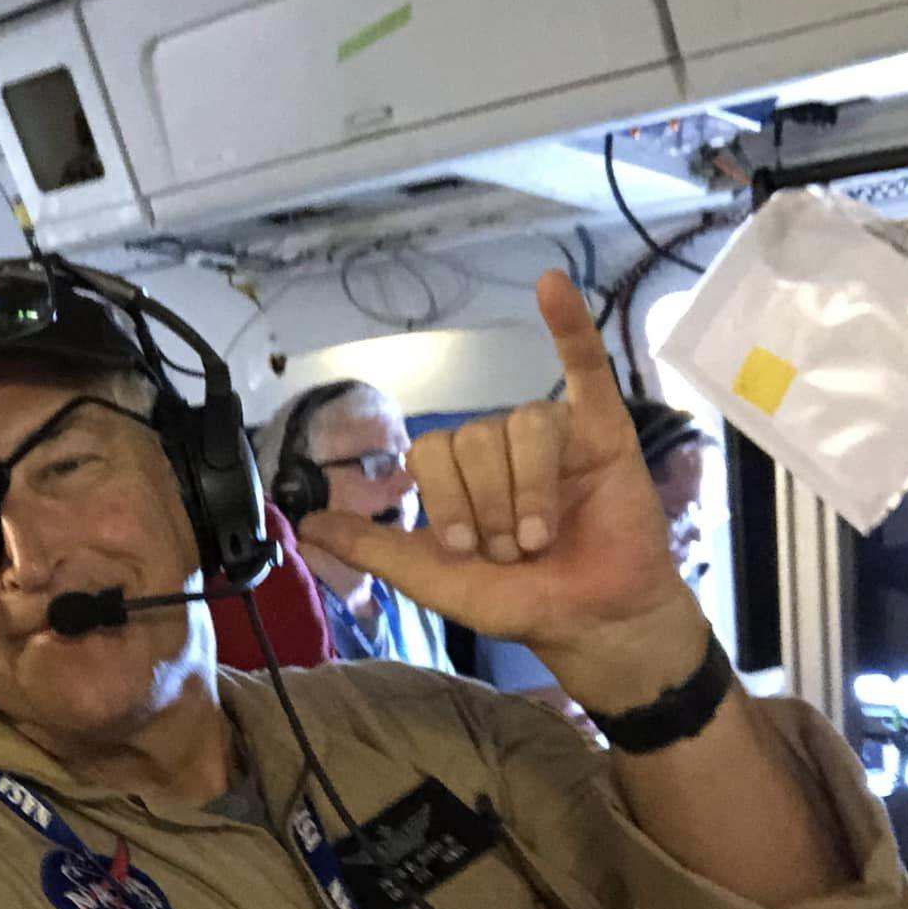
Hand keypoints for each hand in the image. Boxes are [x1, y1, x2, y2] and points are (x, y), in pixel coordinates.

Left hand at [297, 272, 705, 708]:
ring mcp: (554, 437)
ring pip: (526, 426)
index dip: (445, 499)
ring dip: (528, 492)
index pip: (431, 451)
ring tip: (542, 537)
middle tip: (516, 550)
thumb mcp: (430, 578)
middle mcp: (501, 447)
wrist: (593, 622)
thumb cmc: (518, 600)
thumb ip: (371, 547)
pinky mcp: (605, 431)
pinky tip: (550, 286)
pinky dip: (569, 324)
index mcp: (459, 474)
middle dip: (491, 505)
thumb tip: (303, 523)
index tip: (466, 547)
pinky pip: (586, 366)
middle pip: (475, 438)